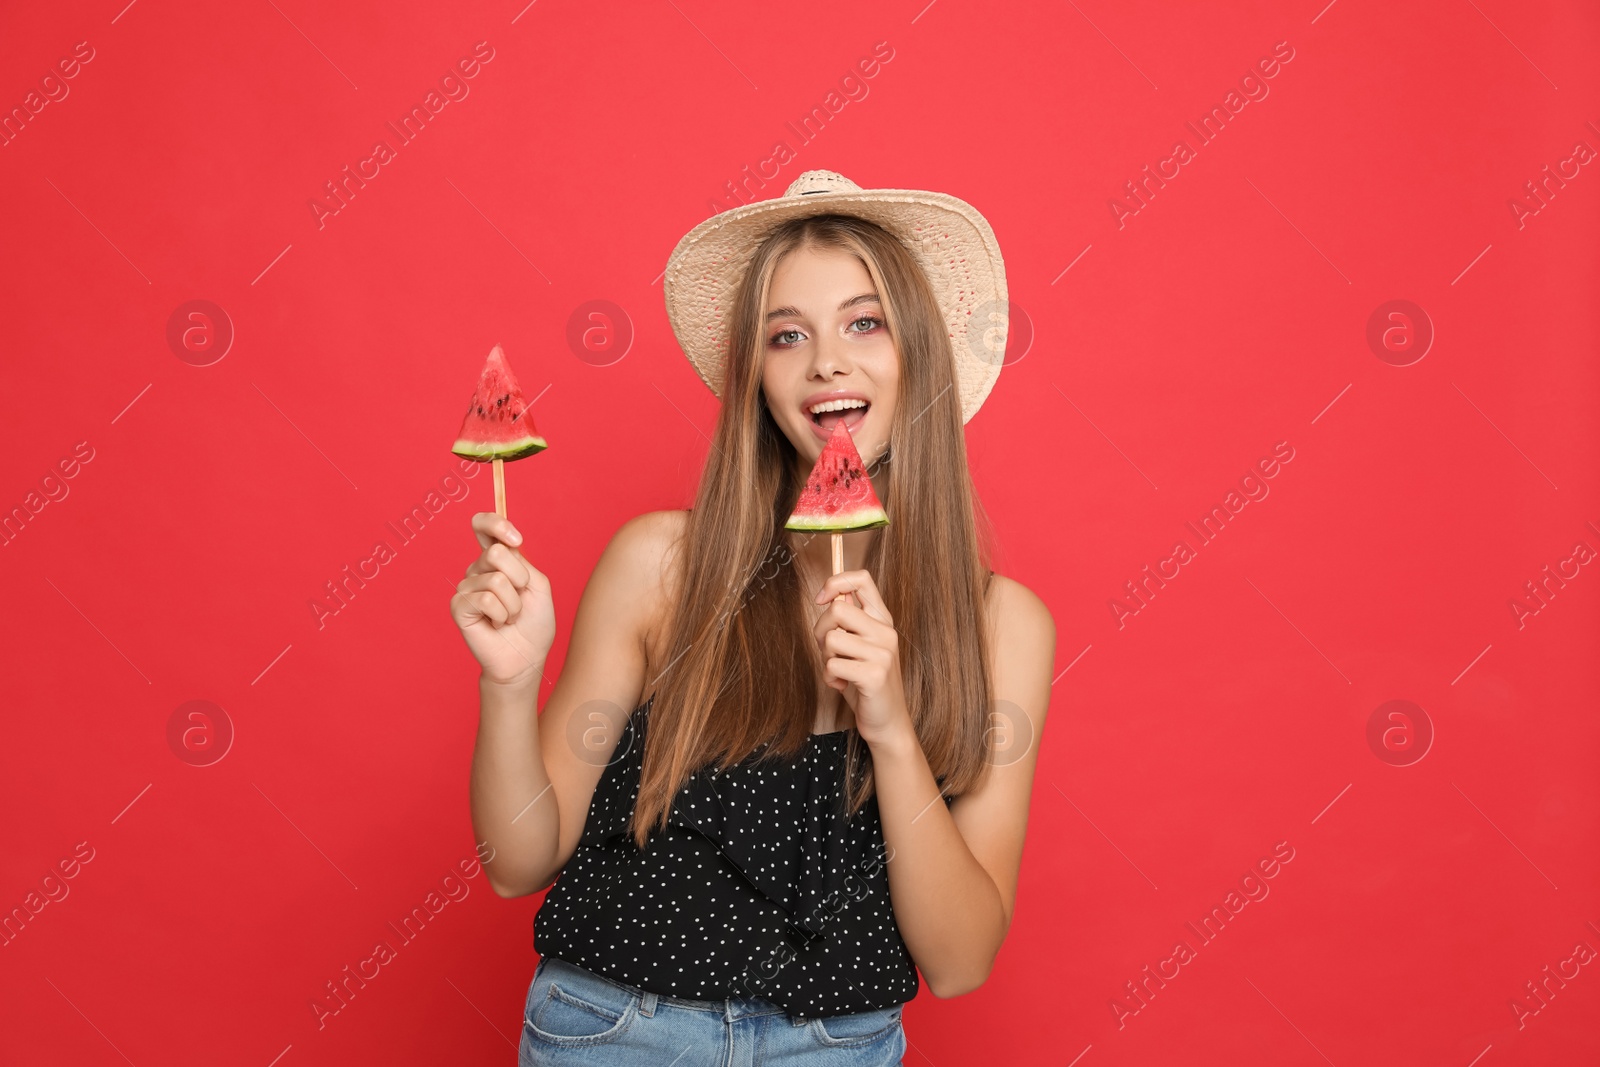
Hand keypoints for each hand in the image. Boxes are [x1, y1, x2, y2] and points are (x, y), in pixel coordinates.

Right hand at [450, 512, 554, 688]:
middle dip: (519, 579)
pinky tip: (495, 625)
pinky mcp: (458, 606)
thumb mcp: (538, 584)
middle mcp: (478, 569)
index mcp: (497, 560)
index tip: (516, 539)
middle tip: (519, 599)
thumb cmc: (534, 622)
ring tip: (508, 617)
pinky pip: (485, 599)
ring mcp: (466, 587)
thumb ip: (521, 561)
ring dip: (513, 604)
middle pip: (496, 553)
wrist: (526, 657)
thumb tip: (500, 546)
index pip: (484, 526)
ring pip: (496, 580)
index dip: (495, 523)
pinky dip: (500, 615)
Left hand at [811, 569, 910, 745]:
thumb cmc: (867, 682)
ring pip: (831, 639)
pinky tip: (842, 685)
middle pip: (837, 610)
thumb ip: (850, 622)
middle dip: (820, 630)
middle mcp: (886, 632)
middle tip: (828, 651)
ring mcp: (883, 653)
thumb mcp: (860, 646)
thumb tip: (833, 596)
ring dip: (826, 659)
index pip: (862, 579)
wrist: (888, 721)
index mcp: (883, 620)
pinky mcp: (874, 675)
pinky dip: (829, 677)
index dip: (835, 582)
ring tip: (839, 670)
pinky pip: (833, 665)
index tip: (821, 599)